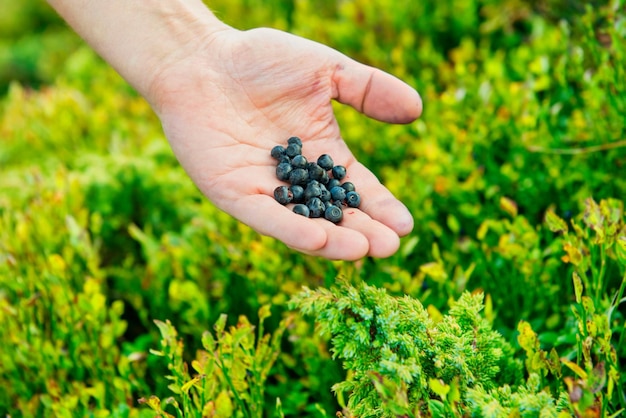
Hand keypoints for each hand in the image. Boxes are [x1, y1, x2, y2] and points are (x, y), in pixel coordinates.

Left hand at [149, 27, 421, 259]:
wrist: (202, 59)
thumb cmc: (260, 60)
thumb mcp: (325, 70)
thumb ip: (368, 89)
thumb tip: (417, 109)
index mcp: (321, 153)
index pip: (357, 187)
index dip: (381, 207)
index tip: (405, 225)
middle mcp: (296, 179)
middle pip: (335, 213)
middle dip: (363, 232)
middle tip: (390, 248)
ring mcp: (265, 189)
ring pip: (302, 223)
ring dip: (332, 240)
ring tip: (362, 249)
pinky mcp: (233, 193)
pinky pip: (264, 216)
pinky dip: (290, 228)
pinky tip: (317, 238)